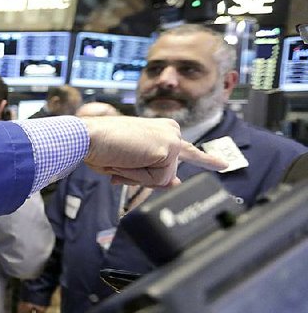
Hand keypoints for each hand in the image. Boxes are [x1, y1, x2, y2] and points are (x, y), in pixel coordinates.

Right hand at [82, 117, 227, 187]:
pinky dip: (138, 175)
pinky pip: (157, 178)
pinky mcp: (169, 148)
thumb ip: (154, 173)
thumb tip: (176, 182)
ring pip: (163, 178)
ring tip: (120, 159)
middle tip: (121, 160)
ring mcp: (172, 138)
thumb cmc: (101, 147)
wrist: (88, 137)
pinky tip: (126, 159)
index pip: (187, 150)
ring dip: (138, 176)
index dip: (205, 160)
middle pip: (168, 172)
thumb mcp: (129, 163)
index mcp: (161, 130)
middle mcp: (171, 130)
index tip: (222, 165)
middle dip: (144, 176)